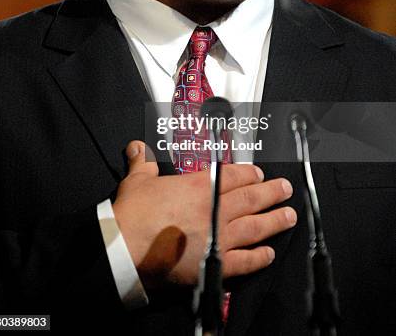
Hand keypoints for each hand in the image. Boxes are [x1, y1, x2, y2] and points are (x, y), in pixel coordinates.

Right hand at [112, 141, 295, 288]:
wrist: (124, 248)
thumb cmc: (132, 215)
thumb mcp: (137, 181)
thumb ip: (142, 163)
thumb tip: (137, 148)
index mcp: (198, 187)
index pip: (233, 176)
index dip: (249, 173)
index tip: (258, 173)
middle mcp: (213, 210)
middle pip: (251, 198)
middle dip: (271, 193)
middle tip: (285, 189)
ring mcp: (217, 237)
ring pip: (254, 227)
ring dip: (274, 221)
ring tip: (288, 216)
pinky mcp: (213, 264)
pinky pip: (243, 261)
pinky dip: (258, 258)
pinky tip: (268, 254)